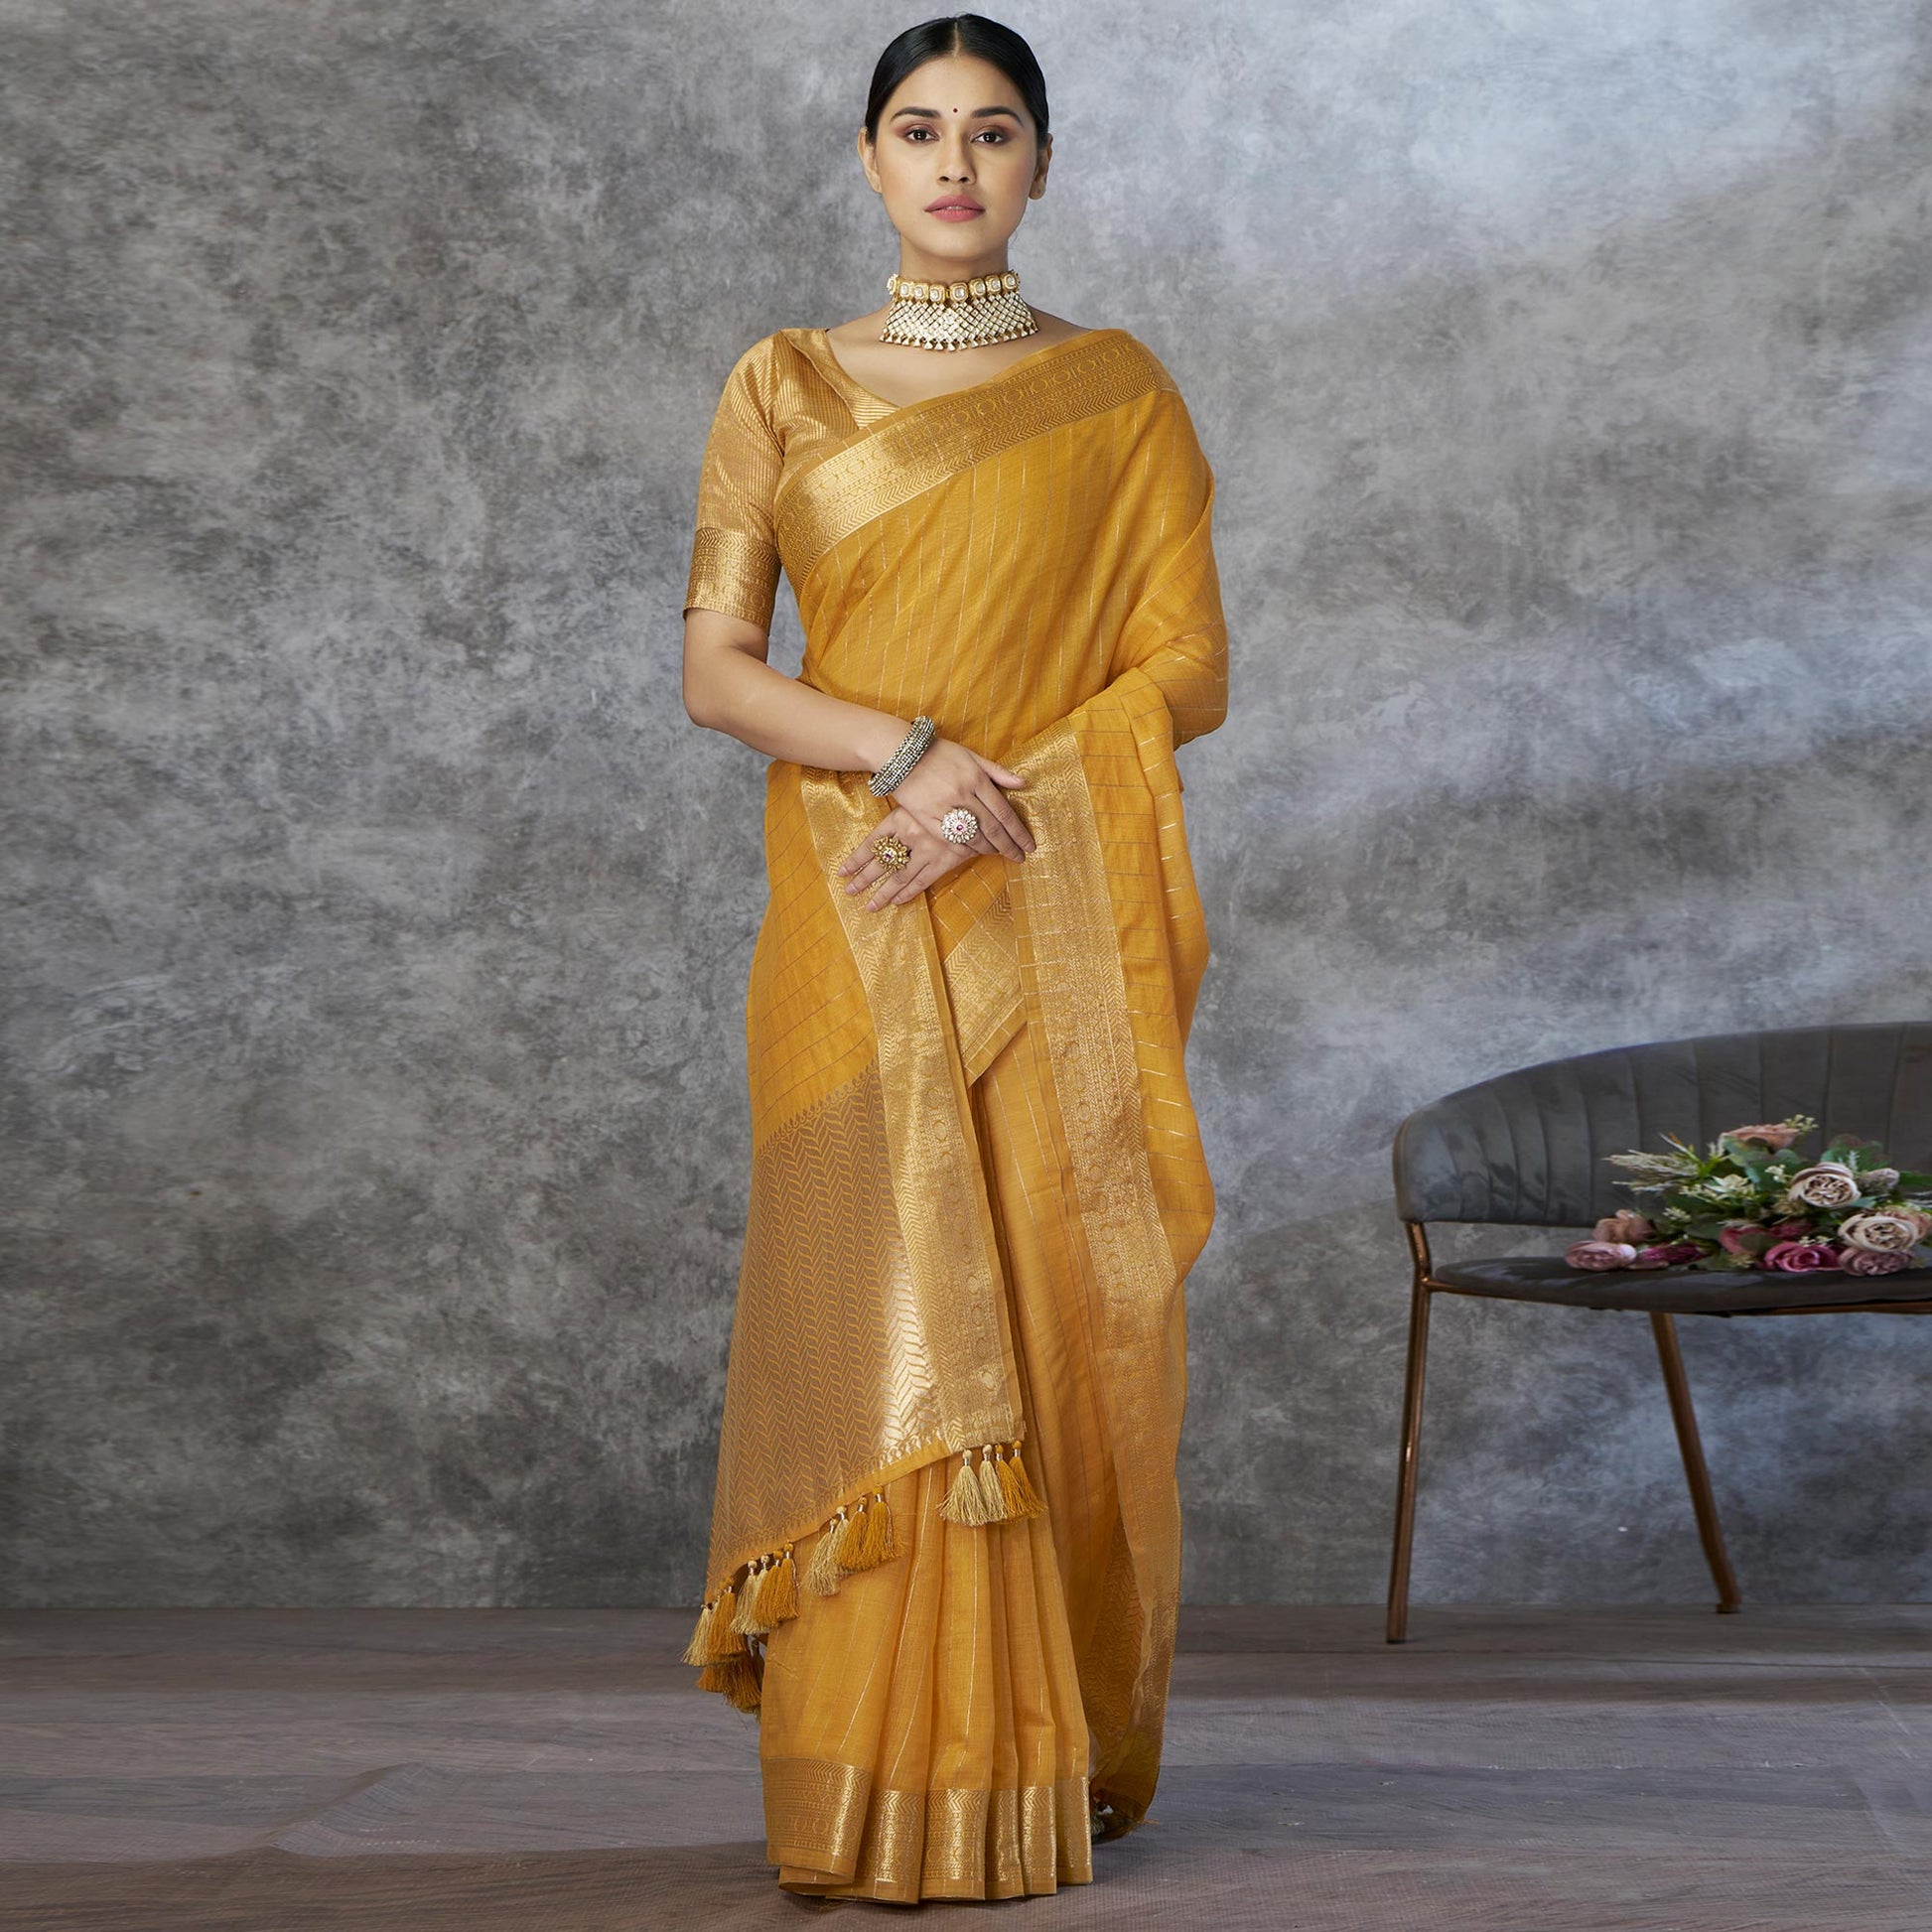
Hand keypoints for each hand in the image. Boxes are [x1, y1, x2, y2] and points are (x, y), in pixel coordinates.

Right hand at [836, 737, 1034, 909]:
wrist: (900, 753)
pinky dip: (965, 848)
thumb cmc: (939, 753)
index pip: (1004, 812)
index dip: (1018, 832)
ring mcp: (944, 808)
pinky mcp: (926, 818)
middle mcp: (963, 795)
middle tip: (1019, 857)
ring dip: (989, 849)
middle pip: (992, 828)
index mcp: (976, 779)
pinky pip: (950, 840)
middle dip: (1008, 846)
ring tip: (999, 854)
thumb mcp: (971, 756)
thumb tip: (1023, 783)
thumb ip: (997, 771)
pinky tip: (974, 852)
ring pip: (972, 836)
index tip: (1029, 845)